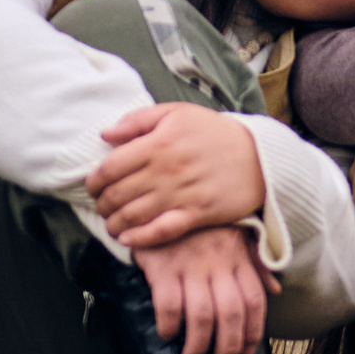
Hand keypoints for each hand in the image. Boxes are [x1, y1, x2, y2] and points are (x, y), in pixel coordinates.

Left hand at [89, 102, 265, 248]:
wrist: (261, 155)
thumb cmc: (216, 133)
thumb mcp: (178, 114)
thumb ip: (138, 120)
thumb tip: (105, 135)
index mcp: (158, 143)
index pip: (110, 167)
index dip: (94, 181)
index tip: (93, 186)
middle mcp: (166, 170)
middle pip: (117, 194)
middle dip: (102, 204)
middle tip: (102, 207)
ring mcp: (181, 194)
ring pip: (133, 215)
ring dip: (115, 223)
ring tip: (112, 224)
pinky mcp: (197, 214)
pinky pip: (161, 231)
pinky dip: (140, 238)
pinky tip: (128, 239)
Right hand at [131, 224, 277, 353]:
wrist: (163, 198)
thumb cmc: (202, 225)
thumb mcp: (236, 237)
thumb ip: (256, 264)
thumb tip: (275, 290)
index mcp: (238, 258)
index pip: (253, 301)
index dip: (253, 331)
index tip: (246, 352)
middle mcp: (218, 263)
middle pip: (231, 314)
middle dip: (227, 345)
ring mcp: (190, 265)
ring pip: (201, 316)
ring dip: (197, 344)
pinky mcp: (162, 267)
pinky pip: (167, 304)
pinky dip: (168, 325)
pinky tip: (167, 334)